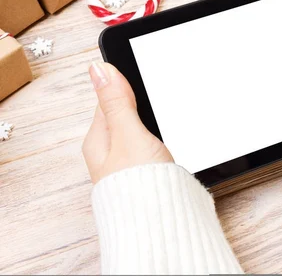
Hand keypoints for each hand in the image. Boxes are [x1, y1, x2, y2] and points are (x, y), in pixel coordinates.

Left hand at [83, 62, 172, 183]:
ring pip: (141, 132)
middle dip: (143, 107)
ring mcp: (127, 165)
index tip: (146, 77)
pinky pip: (151, 148)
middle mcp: (109, 153)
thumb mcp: (129, 134)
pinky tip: (172, 144)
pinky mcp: (145, 175)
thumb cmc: (141, 186)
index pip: (109, 99)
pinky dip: (162, 141)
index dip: (127, 86)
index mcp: (98, 140)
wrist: (161, 224)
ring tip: (168, 124)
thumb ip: (117, 102)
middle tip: (161, 101)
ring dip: (155, 125)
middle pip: (125, 116)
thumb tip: (99, 69)